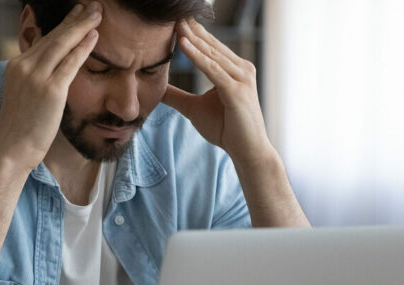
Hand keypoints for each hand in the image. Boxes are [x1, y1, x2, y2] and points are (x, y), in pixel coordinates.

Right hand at [0, 2, 101, 169]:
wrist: (11, 149)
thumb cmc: (21, 128)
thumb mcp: (24, 95)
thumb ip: (36, 79)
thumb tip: (54, 70)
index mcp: (16, 66)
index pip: (43, 40)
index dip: (63, 26)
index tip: (76, 14)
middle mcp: (23, 66)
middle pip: (54, 37)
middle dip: (75, 19)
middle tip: (92, 6)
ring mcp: (36, 77)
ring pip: (62, 44)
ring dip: (82, 26)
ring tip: (98, 14)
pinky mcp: (50, 90)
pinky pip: (71, 62)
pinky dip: (84, 47)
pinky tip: (95, 36)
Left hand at [163, 19, 274, 164]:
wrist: (247, 151)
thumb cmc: (226, 129)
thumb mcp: (194, 108)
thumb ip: (177, 96)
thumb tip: (157, 90)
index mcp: (233, 69)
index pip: (210, 47)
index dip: (193, 33)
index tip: (175, 21)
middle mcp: (241, 69)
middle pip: (211, 45)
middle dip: (192, 30)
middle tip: (175, 15)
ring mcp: (241, 78)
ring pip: (211, 55)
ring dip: (192, 39)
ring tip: (175, 25)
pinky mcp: (237, 91)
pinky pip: (213, 70)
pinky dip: (197, 57)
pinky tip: (183, 45)